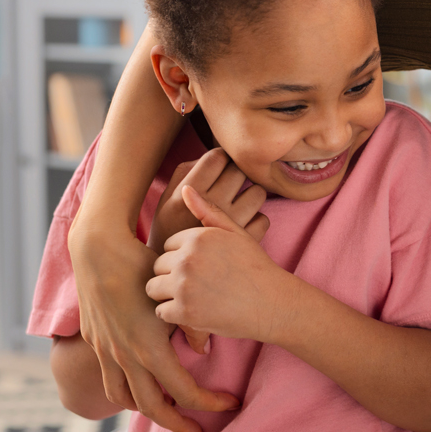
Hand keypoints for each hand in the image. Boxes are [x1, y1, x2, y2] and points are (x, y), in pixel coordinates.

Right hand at [68, 212, 240, 431]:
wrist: (100, 251)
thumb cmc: (144, 267)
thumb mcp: (174, 297)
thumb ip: (192, 325)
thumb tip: (204, 351)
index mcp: (150, 349)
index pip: (185, 393)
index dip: (209, 403)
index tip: (229, 404)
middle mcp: (125, 357)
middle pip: (153, 409)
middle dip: (179, 424)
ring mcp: (107, 353)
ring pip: (126, 399)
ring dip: (148, 411)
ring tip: (170, 412)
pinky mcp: (96, 344)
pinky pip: (110, 382)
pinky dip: (126, 394)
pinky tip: (141, 389)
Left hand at [146, 186, 286, 341]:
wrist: (272, 303)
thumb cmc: (255, 268)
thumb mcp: (237, 234)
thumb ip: (209, 211)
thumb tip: (185, 188)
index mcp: (198, 237)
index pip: (169, 245)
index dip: (184, 257)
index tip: (203, 267)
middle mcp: (187, 259)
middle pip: (158, 266)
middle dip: (173, 275)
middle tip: (199, 284)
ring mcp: (184, 286)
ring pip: (153, 288)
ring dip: (169, 294)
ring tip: (193, 297)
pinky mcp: (184, 313)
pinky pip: (161, 312)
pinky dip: (175, 315)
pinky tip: (195, 312)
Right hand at [148, 148, 267, 253]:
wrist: (172, 276)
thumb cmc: (171, 231)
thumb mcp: (167, 200)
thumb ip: (185, 173)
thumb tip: (215, 155)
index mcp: (189, 191)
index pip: (218, 156)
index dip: (221, 159)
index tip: (219, 169)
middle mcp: (212, 204)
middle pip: (240, 171)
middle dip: (236, 176)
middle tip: (229, 187)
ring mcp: (231, 224)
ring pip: (258, 193)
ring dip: (250, 197)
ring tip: (237, 206)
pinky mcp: (245, 242)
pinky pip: (264, 218)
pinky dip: (256, 221)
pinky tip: (242, 226)